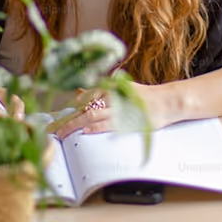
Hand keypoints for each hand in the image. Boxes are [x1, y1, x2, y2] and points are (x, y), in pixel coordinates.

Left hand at [53, 83, 172, 138]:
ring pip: (91, 115)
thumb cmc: (146, 97)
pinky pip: (106, 123)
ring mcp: (118, 108)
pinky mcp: (126, 120)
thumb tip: (79, 93)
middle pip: (83, 108)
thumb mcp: (121, 89)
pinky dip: (94, 127)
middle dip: (67, 119)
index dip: (68, 108)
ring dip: (75, 125)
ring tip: (64, 133)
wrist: (167, 101)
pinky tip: (85, 130)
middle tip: (55, 129)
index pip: (83, 98)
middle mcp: (111, 96)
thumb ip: (100, 92)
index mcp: (110, 88)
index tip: (57, 118)